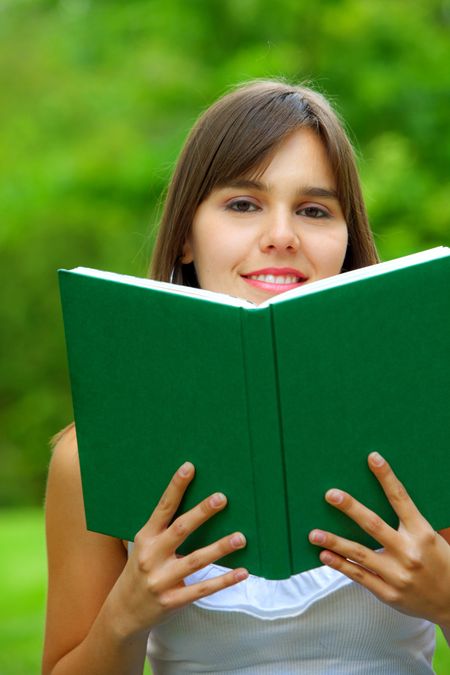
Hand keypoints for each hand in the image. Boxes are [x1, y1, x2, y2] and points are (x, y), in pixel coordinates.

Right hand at [107, 461, 247, 636]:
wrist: (122, 613)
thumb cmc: (139, 570)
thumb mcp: (144, 546)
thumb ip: (164, 529)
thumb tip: (195, 502)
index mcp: (145, 538)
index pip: (163, 508)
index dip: (176, 487)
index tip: (189, 468)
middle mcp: (151, 557)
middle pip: (180, 530)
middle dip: (202, 513)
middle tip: (222, 497)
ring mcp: (161, 580)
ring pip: (195, 560)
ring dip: (220, 548)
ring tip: (241, 537)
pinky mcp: (172, 601)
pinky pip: (202, 589)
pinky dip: (224, 580)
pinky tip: (242, 572)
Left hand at [309, 452, 449, 627]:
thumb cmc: (441, 564)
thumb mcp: (434, 538)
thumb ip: (412, 521)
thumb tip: (386, 495)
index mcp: (423, 533)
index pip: (401, 499)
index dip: (386, 477)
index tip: (373, 458)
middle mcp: (409, 552)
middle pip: (374, 525)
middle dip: (350, 508)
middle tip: (331, 494)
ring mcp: (397, 574)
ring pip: (360, 553)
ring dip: (334, 541)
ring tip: (314, 533)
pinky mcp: (388, 593)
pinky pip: (359, 576)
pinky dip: (340, 565)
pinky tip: (325, 555)